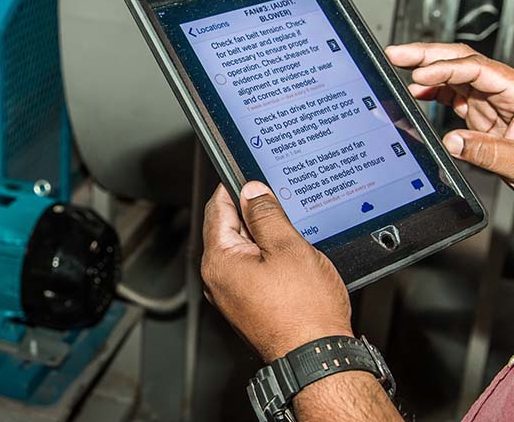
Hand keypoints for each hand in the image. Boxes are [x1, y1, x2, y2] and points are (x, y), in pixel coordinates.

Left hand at [201, 182, 351, 361]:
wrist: (317, 357)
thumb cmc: (304, 312)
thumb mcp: (288, 248)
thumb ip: (266, 214)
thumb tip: (252, 191)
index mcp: (219, 260)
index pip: (216, 207)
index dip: (235, 187)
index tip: (250, 176)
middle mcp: (217, 278)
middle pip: (227, 228)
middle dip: (252, 212)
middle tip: (279, 202)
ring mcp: (230, 294)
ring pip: (242, 249)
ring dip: (262, 236)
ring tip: (290, 231)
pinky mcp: (246, 305)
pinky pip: (250, 270)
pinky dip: (266, 258)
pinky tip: (289, 257)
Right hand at [386, 42, 513, 186]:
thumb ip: (487, 152)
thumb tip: (452, 142)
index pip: (476, 69)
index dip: (445, 69)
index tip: (419, 76)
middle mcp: (504, 92)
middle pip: (462, 61)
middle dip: (428, 55)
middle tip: (396, 53)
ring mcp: (493, 101)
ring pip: (455, 75)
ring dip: (426, 70)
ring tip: (398, 68)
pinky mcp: (484, 114)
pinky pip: (455, 95)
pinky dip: (433, 91)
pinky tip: (417, 92)